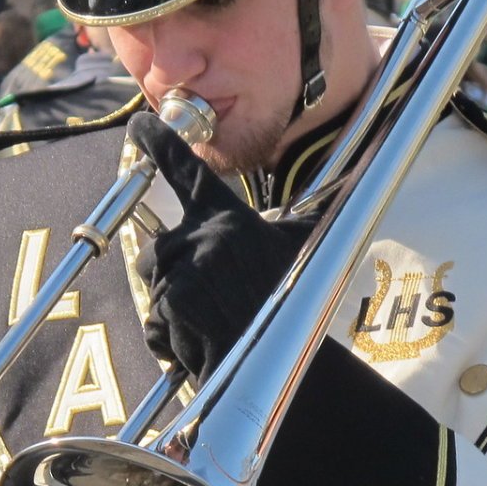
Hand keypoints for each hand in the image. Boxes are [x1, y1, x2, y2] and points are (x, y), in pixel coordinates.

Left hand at [128, 112, 315, 381]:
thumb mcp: (305, 249)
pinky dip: (170, 335)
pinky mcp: (169, 307)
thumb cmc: (295, 305)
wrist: (280, 361)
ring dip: (174, 303)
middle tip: (212, 296)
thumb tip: (348, 186)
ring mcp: (182, 272)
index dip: (159, 142)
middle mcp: (201, 238)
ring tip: (212, 319)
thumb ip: (308, 215)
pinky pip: (154, 319)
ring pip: (155, 282)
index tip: (138, 124)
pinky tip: (201, 341)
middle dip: (176, 272)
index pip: (185, 169)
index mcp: (228, 218)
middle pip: (160, 245)